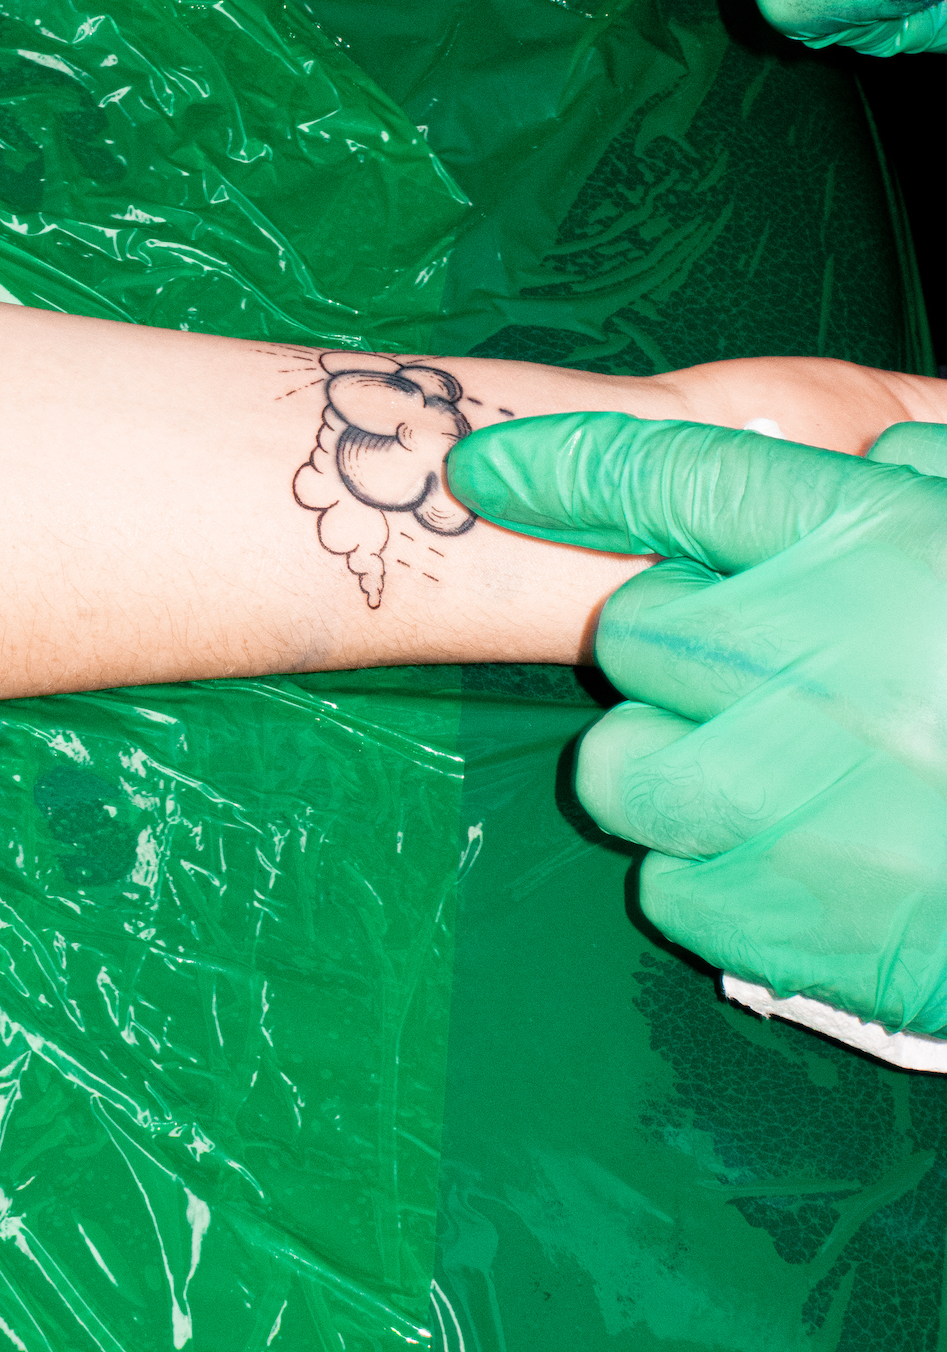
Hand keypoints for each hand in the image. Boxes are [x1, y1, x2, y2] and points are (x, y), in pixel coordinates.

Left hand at [448, 410, 946, 1033]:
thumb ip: (924, 485)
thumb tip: (860, 471)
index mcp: (861, 544)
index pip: (671, 474)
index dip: (567, 468)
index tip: (483, 473)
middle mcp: (792, 654)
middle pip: (629, 633)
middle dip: (680, 651)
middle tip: (774, 680)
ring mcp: (768, 789)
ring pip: (617, 765)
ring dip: (673, 769)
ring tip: (775, 782)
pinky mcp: (767, 916)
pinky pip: (664, 879)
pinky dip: (716, 873)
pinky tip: (806, 866)